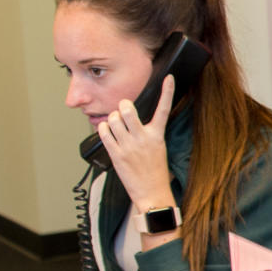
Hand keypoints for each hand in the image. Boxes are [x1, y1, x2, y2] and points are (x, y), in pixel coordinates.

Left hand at [97, 74, 177, 213]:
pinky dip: (103, 128)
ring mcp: (128, 146)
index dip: (167, 91)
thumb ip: (148, 133)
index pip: (164, 109)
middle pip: (127, 109)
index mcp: (157, 135)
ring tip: (115, 126)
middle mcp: (143, 138)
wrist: (152, 193)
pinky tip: (108, 132)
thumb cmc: (155, 172)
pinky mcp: (116, 154)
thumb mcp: (159, 148)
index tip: (168, 77)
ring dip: (111, 119)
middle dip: (122, 106)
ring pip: (113, 119)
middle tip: (123, 111)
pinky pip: (104, 132)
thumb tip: (132, 119)